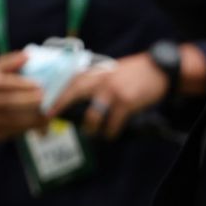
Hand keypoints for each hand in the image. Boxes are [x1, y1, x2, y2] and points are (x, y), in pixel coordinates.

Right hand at [0, 52, 48, 143]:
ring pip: (13, 119)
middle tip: (46, 98)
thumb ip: (10, 62)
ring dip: (33, 117)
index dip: (22, 84)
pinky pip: (14, 131)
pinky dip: (30, 127)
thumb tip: (28, 56)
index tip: (40, 84)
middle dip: (30, 100)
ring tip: (49, 112)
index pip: (3, 83)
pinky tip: (42, 122)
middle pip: (8, 102)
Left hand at [49, 53, 169, 138]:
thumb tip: (81, 97)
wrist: (159, 69)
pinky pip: (113, 122)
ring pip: (93, 113)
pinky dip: (110, 132)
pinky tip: (109, 135)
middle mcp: (101, 80)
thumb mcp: (112, 71)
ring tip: (90, 132)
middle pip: (74, 91)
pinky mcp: (126, 102)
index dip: (57, 92)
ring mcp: (113, 91)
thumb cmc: (136, 73)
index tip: (45, 101)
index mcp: (97, 72)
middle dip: (60, 104)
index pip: (71, 81)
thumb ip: (97, 81)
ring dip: (90, 126)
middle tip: (49, 116)